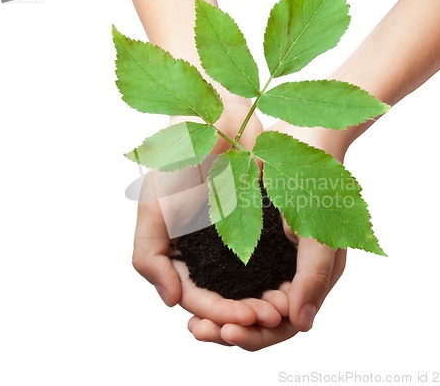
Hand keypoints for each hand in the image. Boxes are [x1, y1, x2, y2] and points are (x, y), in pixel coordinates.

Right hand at [132, 105, 285, 330]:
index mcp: (174, 252)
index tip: (244, 319)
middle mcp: (201, 252)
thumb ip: (149, 257)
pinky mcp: (253, 225)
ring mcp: (227, 240)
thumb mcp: (152, 209)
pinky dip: (275, 276)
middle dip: (243, 312)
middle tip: (270, 318)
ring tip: (282, 308)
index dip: (217, 312)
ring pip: (244, 285)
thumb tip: (171, 302)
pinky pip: (264, 260)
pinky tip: (290, 286)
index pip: (194, 296)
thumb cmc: (176, 160)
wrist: (215, 119)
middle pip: (221, 297)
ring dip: (261, 300)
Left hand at [186, 121, 348, 349]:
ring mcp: (273, 261)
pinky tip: (196, 296)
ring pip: (246, 303)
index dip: (257, 335)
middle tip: (198, 331)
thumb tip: (300, 324)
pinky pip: (235, 278)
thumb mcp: (320, 230)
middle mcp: (292, 276)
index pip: (285, 324)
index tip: (228, 333)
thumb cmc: (317, 182)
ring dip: (221, 316)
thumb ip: (313, 276)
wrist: (302, 140)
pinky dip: (219, 291)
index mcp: (313, 278)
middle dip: (232, 330)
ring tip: (195, 324)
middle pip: (261, 321)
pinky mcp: (255, 245)